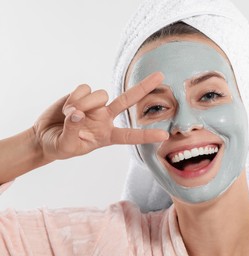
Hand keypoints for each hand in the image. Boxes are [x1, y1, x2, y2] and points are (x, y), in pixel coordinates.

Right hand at [33, 72, 167, 160]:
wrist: (44, 137)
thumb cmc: (59, 146)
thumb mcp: (66, 146)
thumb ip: (72, 131)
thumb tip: (77, 113)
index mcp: (107, 136)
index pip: (130, 136)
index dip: (147, 135)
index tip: (165, 135)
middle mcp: (105, 118)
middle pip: (127, 100)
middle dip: (143, 87)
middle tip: (161, 75)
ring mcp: (95, 105)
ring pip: (101, 94)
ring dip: (84, 103)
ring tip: (69, 115)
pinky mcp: (83, 94)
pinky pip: (84, 88)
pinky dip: (74, 97)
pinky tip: (66, 107)